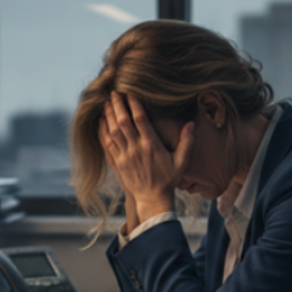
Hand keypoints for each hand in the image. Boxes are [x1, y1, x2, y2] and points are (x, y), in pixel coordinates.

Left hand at [98, 92, 193, 222]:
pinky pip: (107, 144)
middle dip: (118, 105)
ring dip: (109, 115)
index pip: (140, 119)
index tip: (130, 93)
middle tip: (114, 92)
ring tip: (107, 102)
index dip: (134, 104)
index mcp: (151, 145)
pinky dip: (102, 131)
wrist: (152, 199)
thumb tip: (191, 124)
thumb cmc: (168, 179)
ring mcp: (125, 156)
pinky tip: (101, 121)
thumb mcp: (181, 162)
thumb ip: (187, 142)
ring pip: (113, 131)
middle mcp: (136, 149)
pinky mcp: (117, 163)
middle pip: (123, 122)